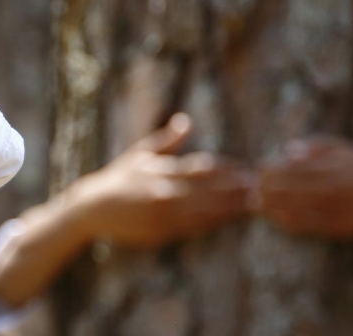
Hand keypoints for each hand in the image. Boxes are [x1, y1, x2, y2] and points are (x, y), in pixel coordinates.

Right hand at [66, 113, 250, 247]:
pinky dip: (211, 223)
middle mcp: (164, 190)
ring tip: (252, 205)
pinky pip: (191, 228)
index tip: (246, 169)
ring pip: (204, 210)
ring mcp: (162, 213)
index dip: (226, 169)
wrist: (92, 208)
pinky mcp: (159, 232)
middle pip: (208, 189)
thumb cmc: (118, 179)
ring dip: (230, 207)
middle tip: (260, 187)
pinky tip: (226, 221)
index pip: (202, 167)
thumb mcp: (140, 154)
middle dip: (236, 188)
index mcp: (162, 169)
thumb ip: (166, 141)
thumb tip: (185, 120)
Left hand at [258, 137, 352, 237]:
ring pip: (289, 208)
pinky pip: (305, 226)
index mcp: (324, 165)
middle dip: (261, 190)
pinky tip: (277, 220)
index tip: (256, 172)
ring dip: (269, 208)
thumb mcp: (344, 148)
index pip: (283, 167)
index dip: (265, 171)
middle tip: (250, 191)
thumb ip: (315, 147)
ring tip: (256, 206)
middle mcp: (324, 186)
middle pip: (281, 188)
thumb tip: (287, 150)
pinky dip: (287, 222)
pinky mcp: (336, 226)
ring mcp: (329, 207)